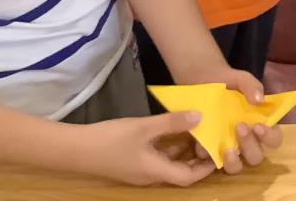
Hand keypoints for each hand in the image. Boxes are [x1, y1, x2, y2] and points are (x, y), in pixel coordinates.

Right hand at [81, 111, 214, 186]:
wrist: (75, 149)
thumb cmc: (112, 139)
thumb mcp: (145, 127)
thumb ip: (173, 122)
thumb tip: (201, 116)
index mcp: (155, 172)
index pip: (188, 178)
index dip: (206, 167)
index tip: (220, 151)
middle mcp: (150, 176)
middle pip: (181, 172)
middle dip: (197, 158)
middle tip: (212, 138)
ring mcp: (140, 171)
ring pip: (169, 164)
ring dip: (183, 151)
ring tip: (198, 131)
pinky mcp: (132, 163)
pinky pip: (158, 159)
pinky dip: (169, 148)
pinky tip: (174, 130)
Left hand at [179, 66, 283, 173]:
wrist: (201, 81)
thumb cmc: (228, 82)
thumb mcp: (241, 79)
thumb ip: (252, 85)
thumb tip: (259, 100)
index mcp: (260, 126)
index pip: (274, 139)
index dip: (270, 137)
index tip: (258, 125)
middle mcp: (247, 142)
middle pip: (256, 157)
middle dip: (250, 146)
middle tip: (240, 128)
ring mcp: (228, 149)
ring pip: (236, 167)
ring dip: (234, 161)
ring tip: (227, 149)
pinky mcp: (209, 153)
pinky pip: (210, 162)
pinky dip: (208, 156)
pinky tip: (203, 145)